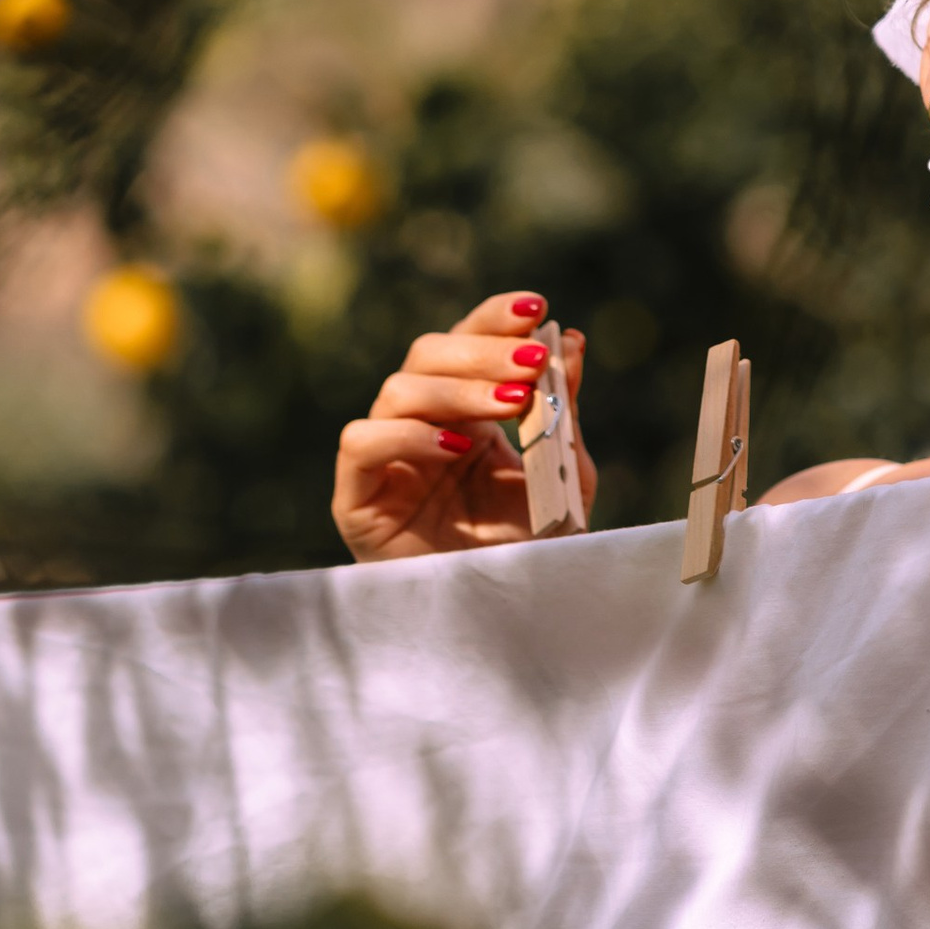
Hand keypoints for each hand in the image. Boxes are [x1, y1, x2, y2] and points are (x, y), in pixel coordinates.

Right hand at [332, 290, 595, 561]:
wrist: (499, 621)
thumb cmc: (528, 549)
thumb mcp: (561, 474)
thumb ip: (562, 411)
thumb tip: (572, 340)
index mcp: (465, 410)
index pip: (467, 341)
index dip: (494, 317)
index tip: (536, 307)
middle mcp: (419, 423)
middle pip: (429, 353)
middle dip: (483, 351)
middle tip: (531, 362)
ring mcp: (385, 458)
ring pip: (398, 389)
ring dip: (458, 388)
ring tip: (511, 405)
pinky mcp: (356, 496)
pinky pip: (362, 442)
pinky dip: (406, 435)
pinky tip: (454, 447)